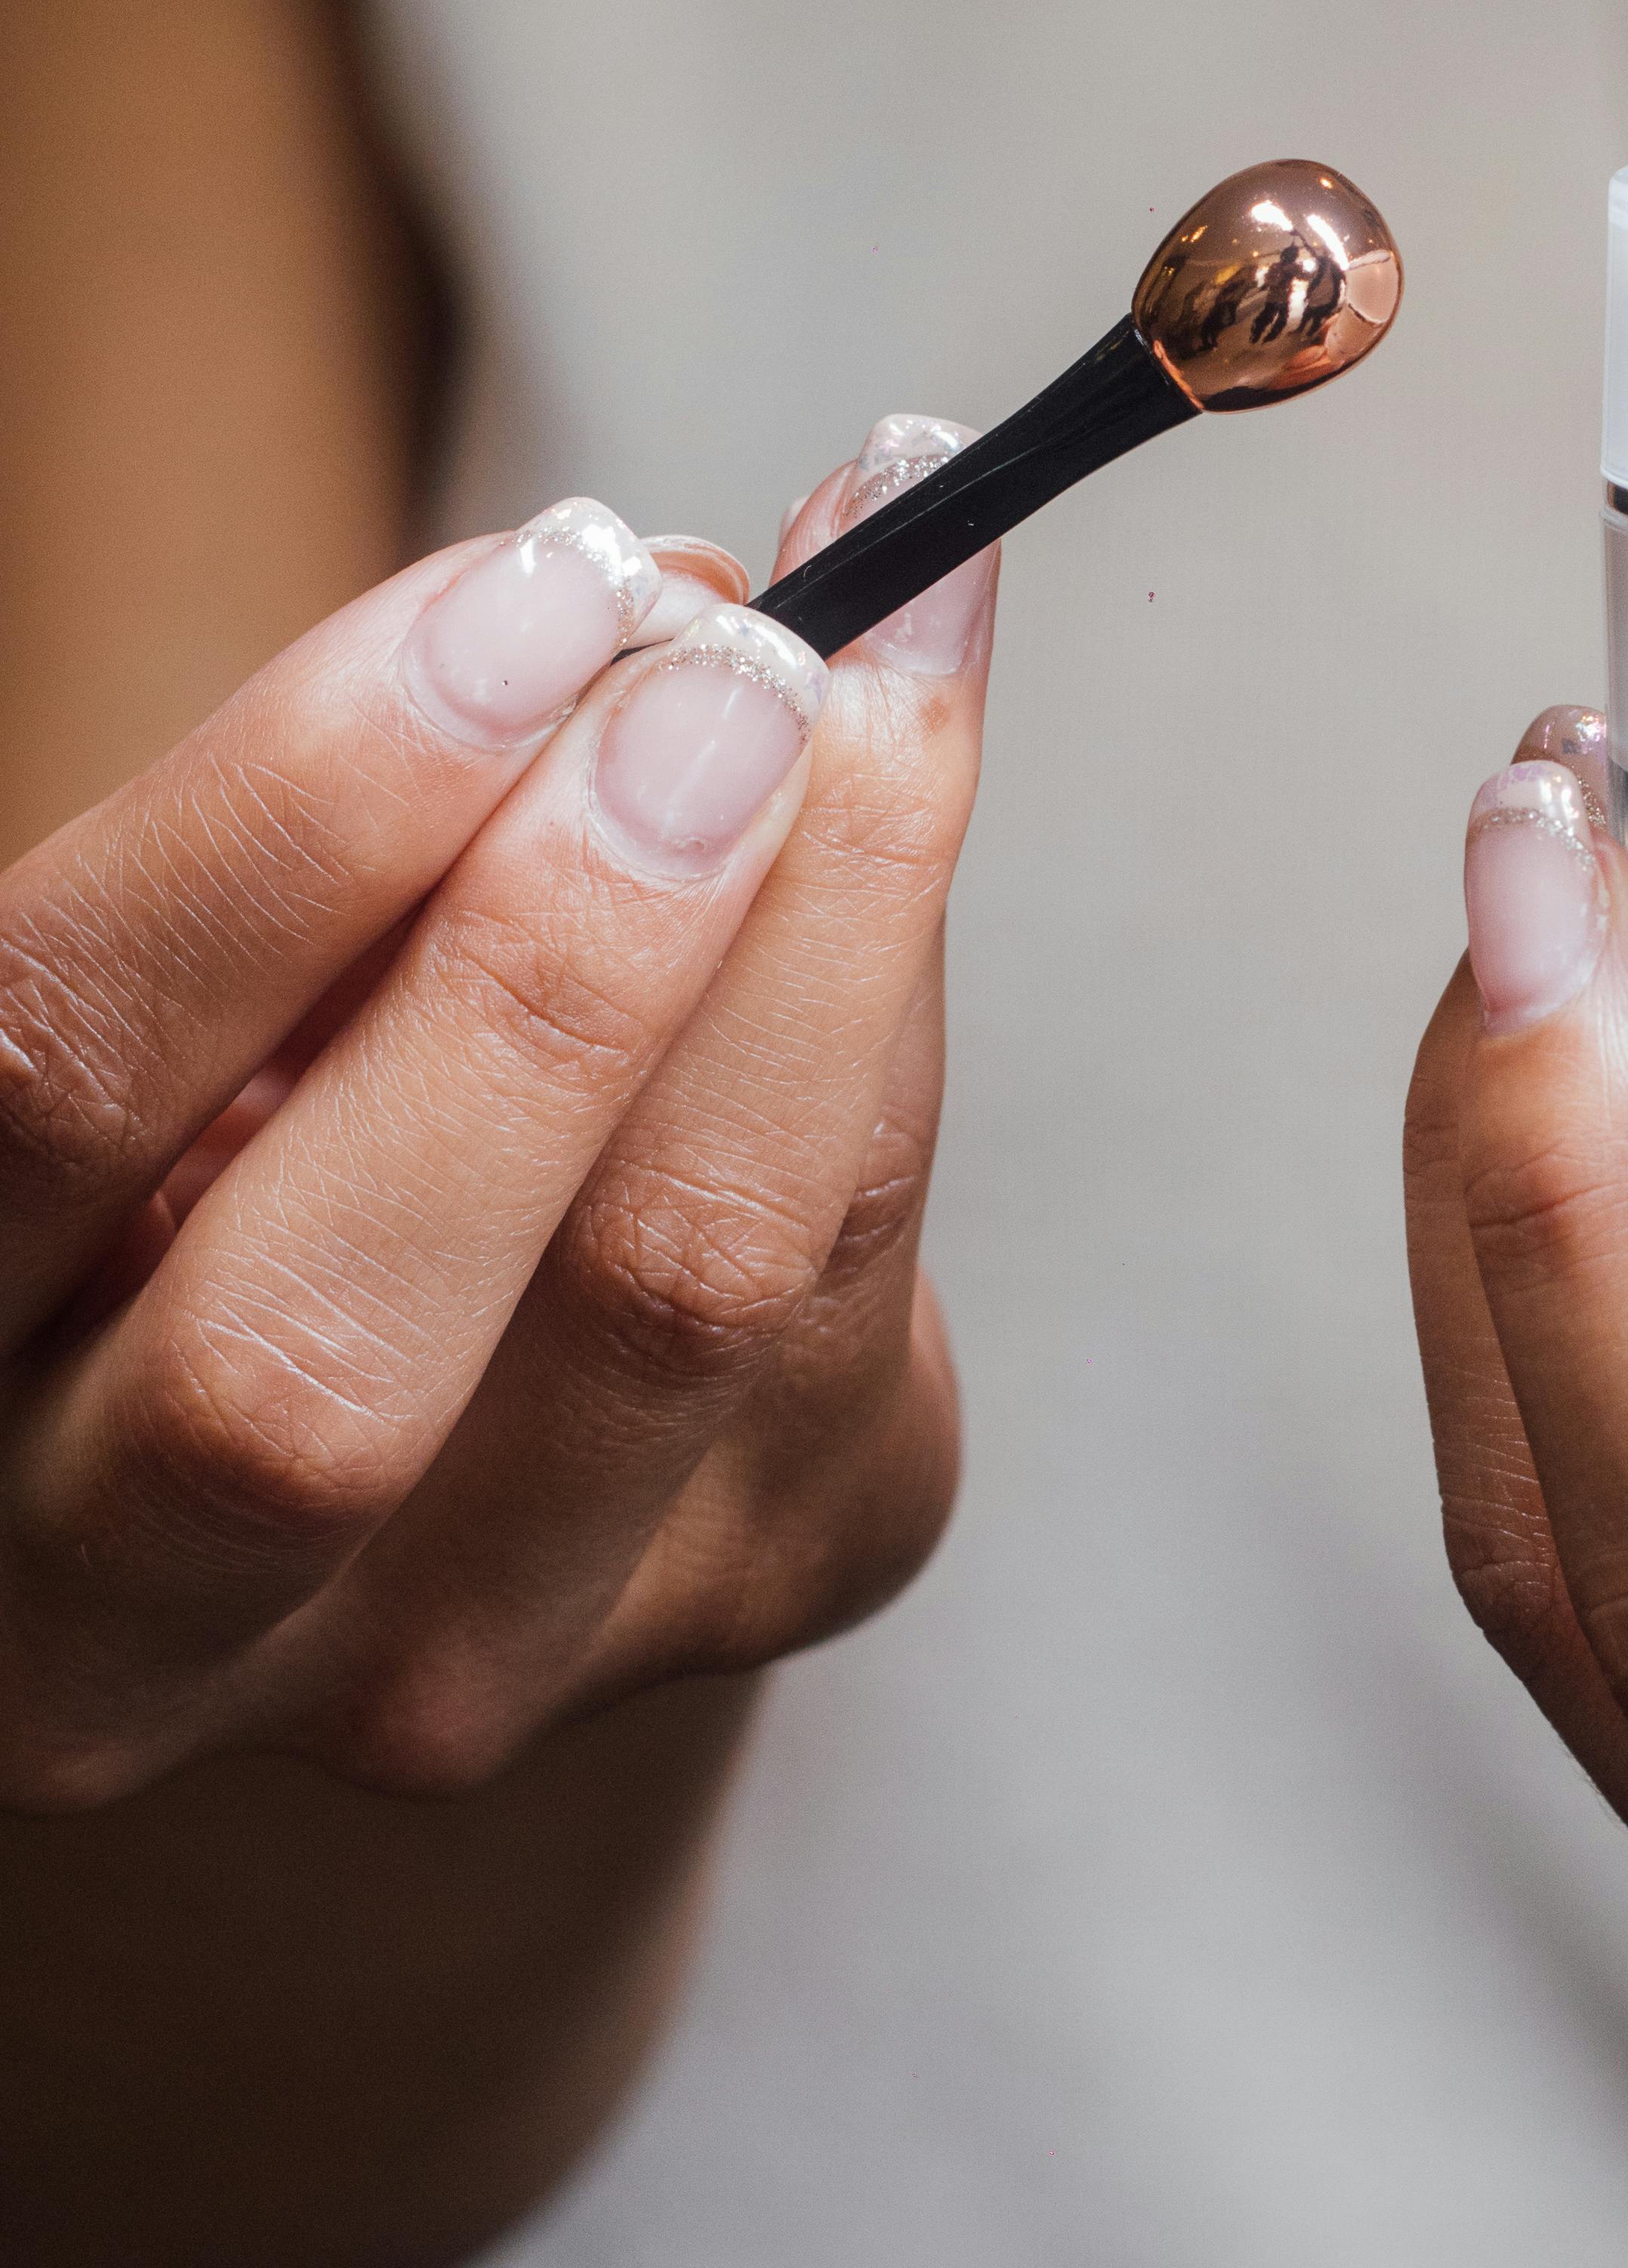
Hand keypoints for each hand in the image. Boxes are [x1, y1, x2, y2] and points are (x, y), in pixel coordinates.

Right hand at [0, 430, 995, 1810]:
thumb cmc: (219, 1110)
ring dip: (806, 928)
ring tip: (860, 659)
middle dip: (550, 965)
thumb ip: (312, 841)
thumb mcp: (181, 983)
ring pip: (673, 1296)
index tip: (520, 595)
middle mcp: (114, 1623)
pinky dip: (892, 972)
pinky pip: (851, 1261)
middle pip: (324, 1347)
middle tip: (713, 669)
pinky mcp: (731, 1598)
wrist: (381, 1410)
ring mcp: (436, 1672)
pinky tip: (902, 752)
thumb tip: (630, 603)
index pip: (51, 1088)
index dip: (292, 826)